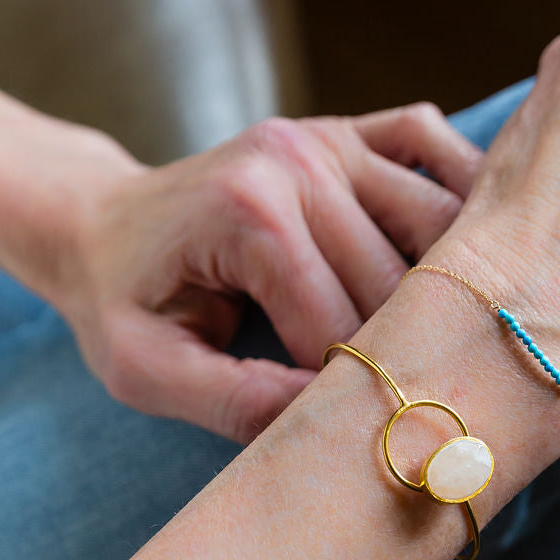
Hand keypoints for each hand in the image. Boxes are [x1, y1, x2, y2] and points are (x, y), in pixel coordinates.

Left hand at [61, 105, 482, 442]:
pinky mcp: (347, 131)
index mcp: (249, 212)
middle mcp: (298, 160)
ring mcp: (328, 137)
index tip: (349, 429)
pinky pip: (432, 142)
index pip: (343, 322)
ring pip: (441, 218)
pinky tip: (460, 248)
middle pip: (402, 279)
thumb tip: (328, 425)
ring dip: (451, 283)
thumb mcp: (144, 370)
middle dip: (406, 348)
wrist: (97, 225)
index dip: (350, 389)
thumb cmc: (121, 303)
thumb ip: (231, 400)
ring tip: (445, 343)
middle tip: (411, 399)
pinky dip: (462, 188)